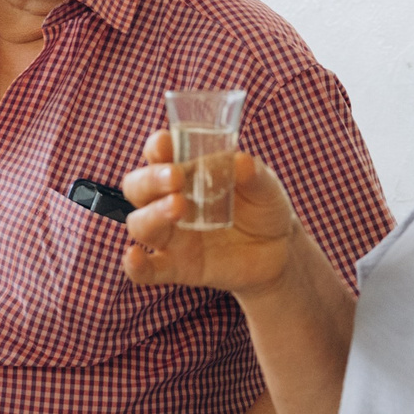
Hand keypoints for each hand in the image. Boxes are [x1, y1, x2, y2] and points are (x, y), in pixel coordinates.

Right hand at [119, 130, 300, 294]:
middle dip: (150, 180)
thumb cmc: (263, 208)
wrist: (279, 250)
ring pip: (139, 224)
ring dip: (152, 214)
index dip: (157, 147)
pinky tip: (134, 256)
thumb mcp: (265, 187)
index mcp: (185, 173)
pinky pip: (146, 271)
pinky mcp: (177, 267)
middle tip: (175, 177)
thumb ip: (253, 174)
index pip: (159, 155)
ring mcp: (171, 236)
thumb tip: (241, 162)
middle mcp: (169, 201)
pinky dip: (135, 266)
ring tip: (178, 206)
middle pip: (137, 188)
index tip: (166, 142)